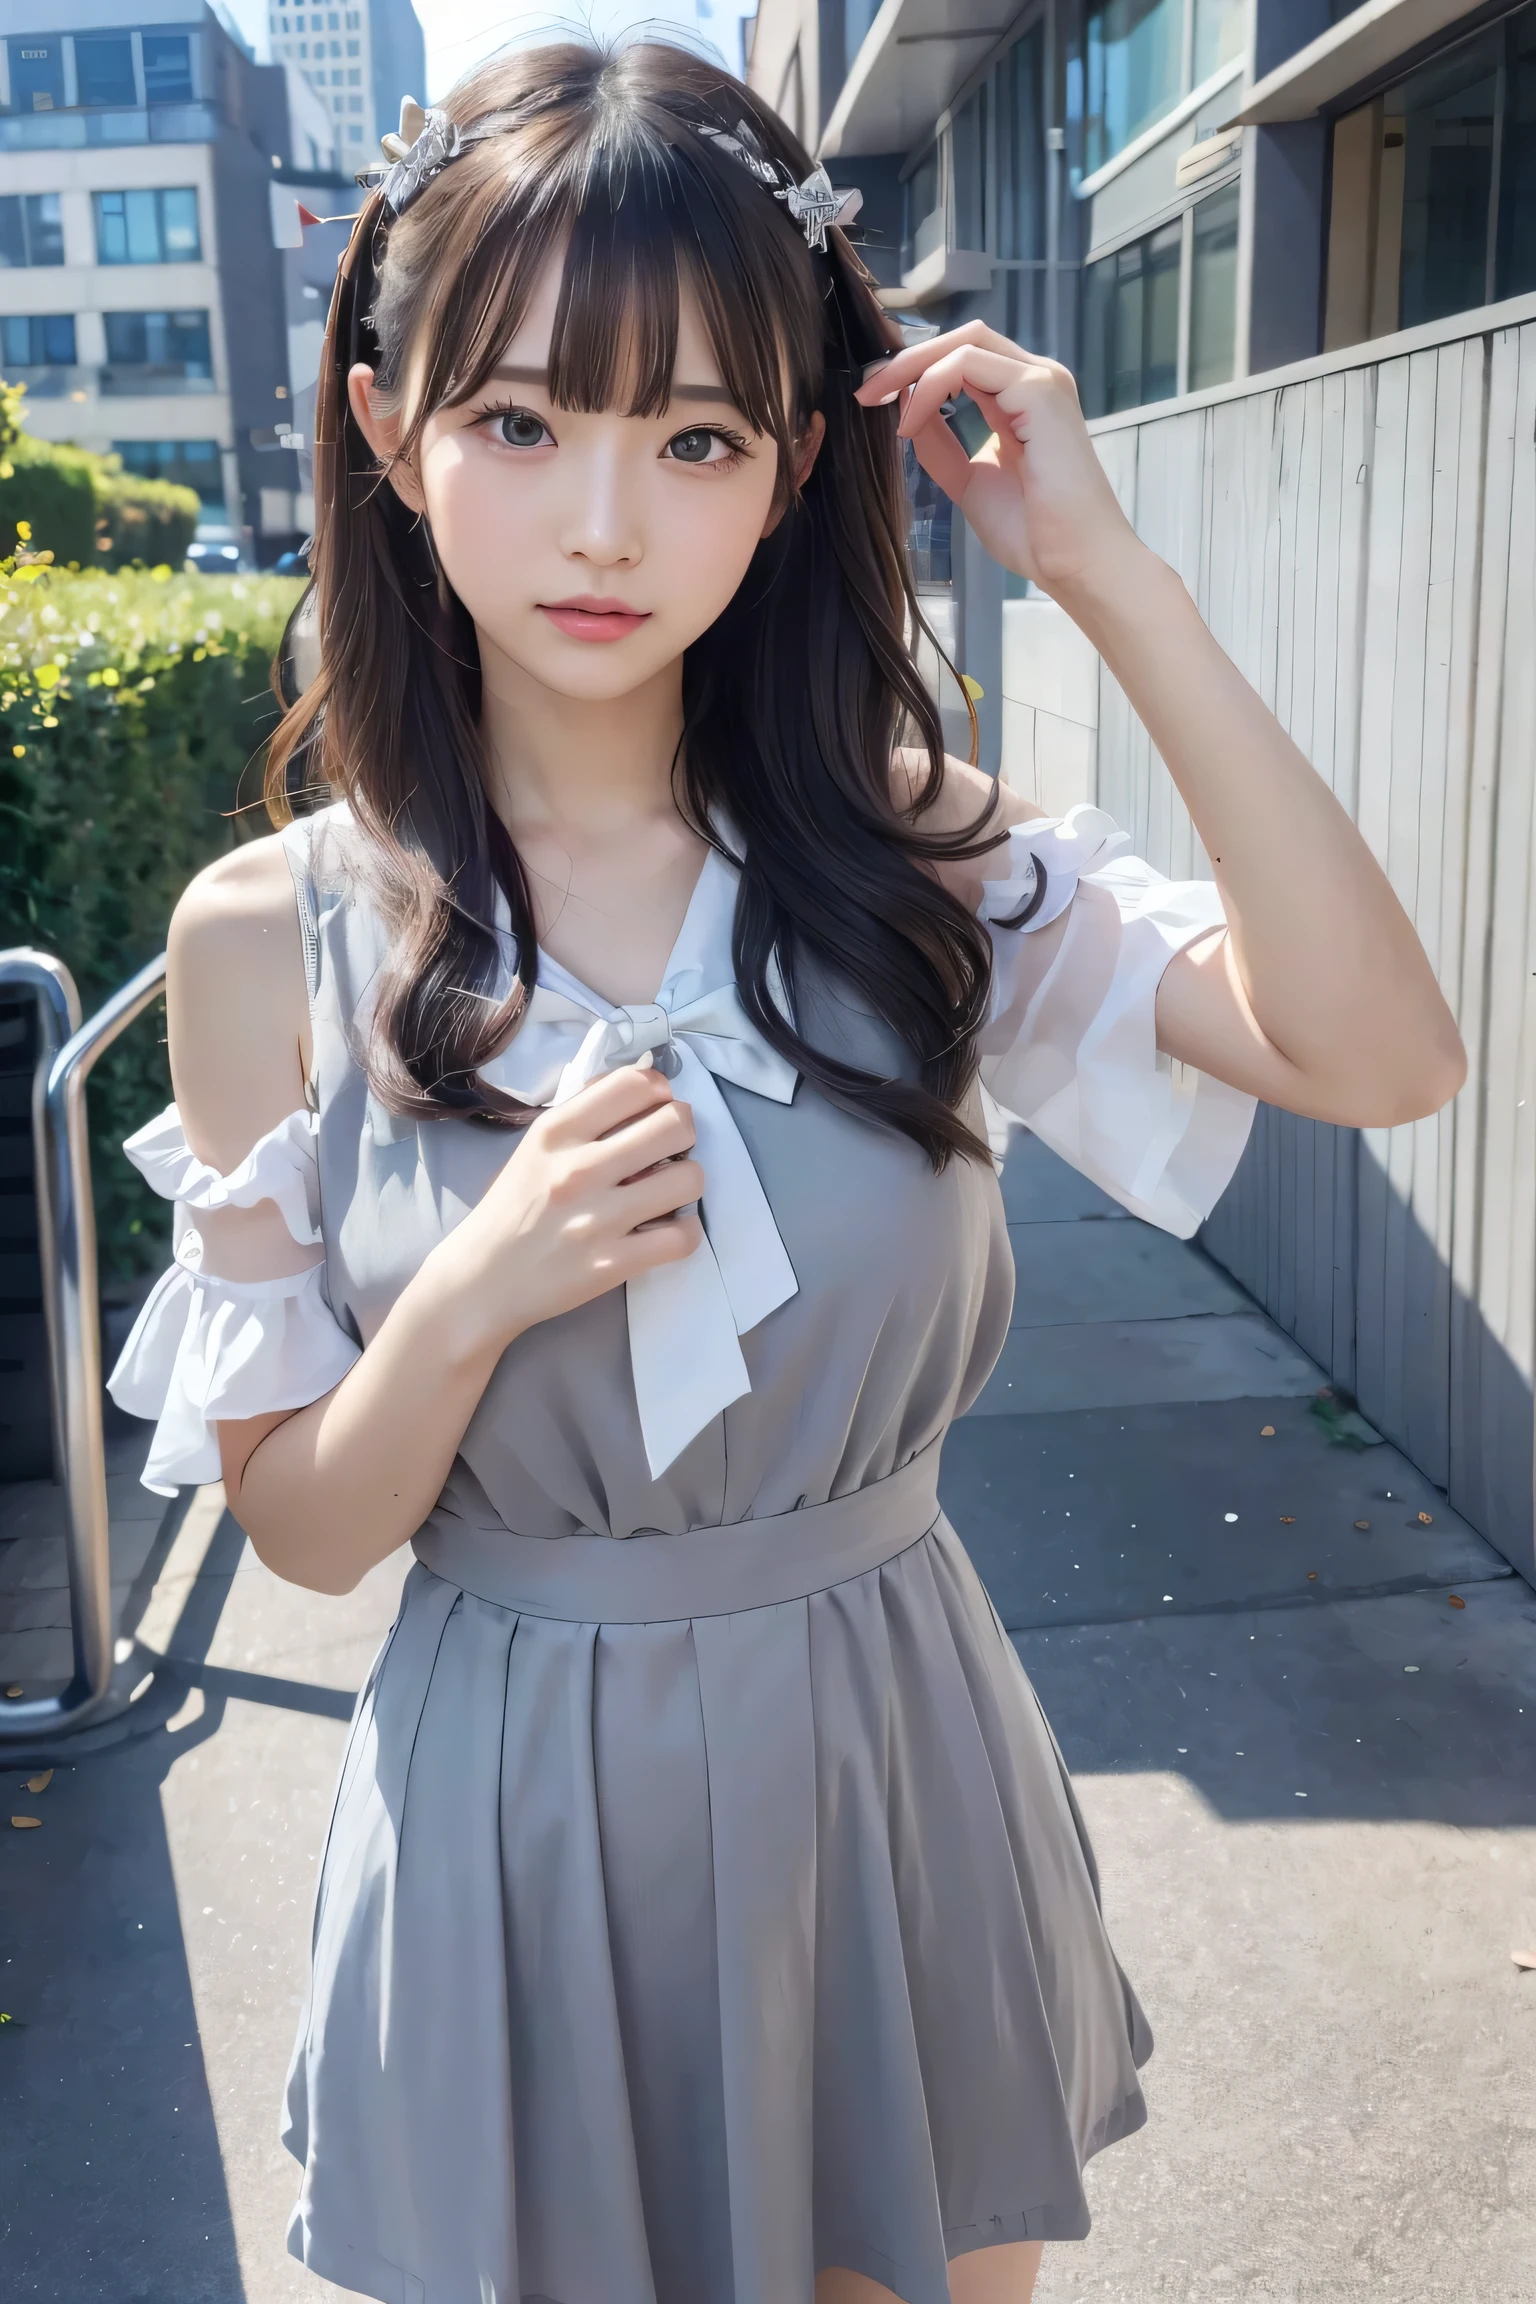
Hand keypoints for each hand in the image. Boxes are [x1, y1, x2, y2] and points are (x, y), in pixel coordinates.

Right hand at [425, 1062, 703, 1358]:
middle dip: (683, 1132)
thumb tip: (639, 1086)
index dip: (659, 1090)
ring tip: (668, 1191)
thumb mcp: (535, 1147)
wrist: (482, 1279)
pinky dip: (685, 1231)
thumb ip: (583, 1115)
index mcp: (557, 1132)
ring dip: (687, 1181)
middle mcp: (579, 1168)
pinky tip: (667, 1229)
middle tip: (670, 1148)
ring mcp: (599, 1218)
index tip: (656, 1107)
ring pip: (689, 1178)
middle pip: (675, 1123)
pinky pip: (683, 1237)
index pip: (634, 1083)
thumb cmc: (513, 1208)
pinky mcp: (613, 1263)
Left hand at [854, 321, 1140, 599]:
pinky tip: (911, 422)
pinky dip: (931, 388)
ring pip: (966, 343)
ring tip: (880, 400)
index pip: (965, 360)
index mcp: (1023, 400)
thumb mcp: (969, 482)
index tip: (875, 399)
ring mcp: (1041, 381)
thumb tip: (907, 417)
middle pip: (963, 341)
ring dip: (913, 367)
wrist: (1072, 561)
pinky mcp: (1039, 390)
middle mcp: (1035, 381)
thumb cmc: (1034, 532)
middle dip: (908, 359)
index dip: (917, 371)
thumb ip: (941, 446)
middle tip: (866, 390)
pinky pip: (969, 367)